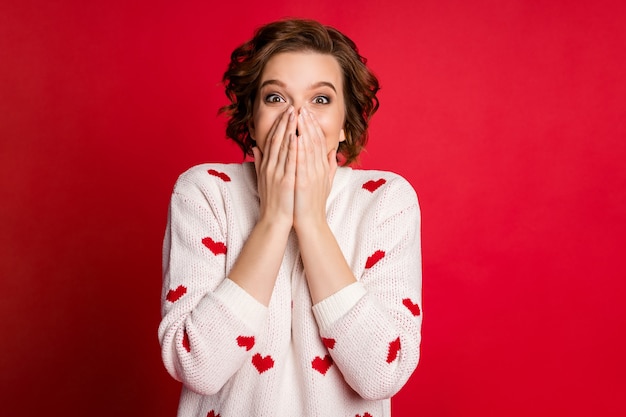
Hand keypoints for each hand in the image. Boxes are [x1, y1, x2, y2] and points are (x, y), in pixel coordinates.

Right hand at [252, 106, 297, 228]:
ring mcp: (277, 174)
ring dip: (289, 129)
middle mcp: (270, 167)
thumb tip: (255, 147)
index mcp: (266, 166)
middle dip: (284, 122)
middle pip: (277, 140)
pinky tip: (296, 136)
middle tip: (291, 106)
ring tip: (295, 115)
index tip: (285, 112)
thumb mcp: (262, 179)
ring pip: (283, 147)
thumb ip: (259, 162)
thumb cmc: (272, 201)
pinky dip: (292, 148)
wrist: (273, 220)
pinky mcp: (285, 182)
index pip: (272, 140)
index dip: (278, 125)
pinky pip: (289, 162)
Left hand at [293, 107, 337, 229]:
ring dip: (303, 130)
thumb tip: (333, 152)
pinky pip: (301, 162)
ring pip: (308, 148)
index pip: (319, 142)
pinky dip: (298, 149)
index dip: (314, 126)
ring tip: (298, 116)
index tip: (308, 113)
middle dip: (309, 123)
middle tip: (303, 108)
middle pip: (315, 141)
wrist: (311, 222)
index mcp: (322, 167)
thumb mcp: (324, 182)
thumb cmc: (313, 203)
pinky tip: (294, 137)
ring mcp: (312, 175)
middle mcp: (319, 168)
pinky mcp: (304, 182)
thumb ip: (329, 166)